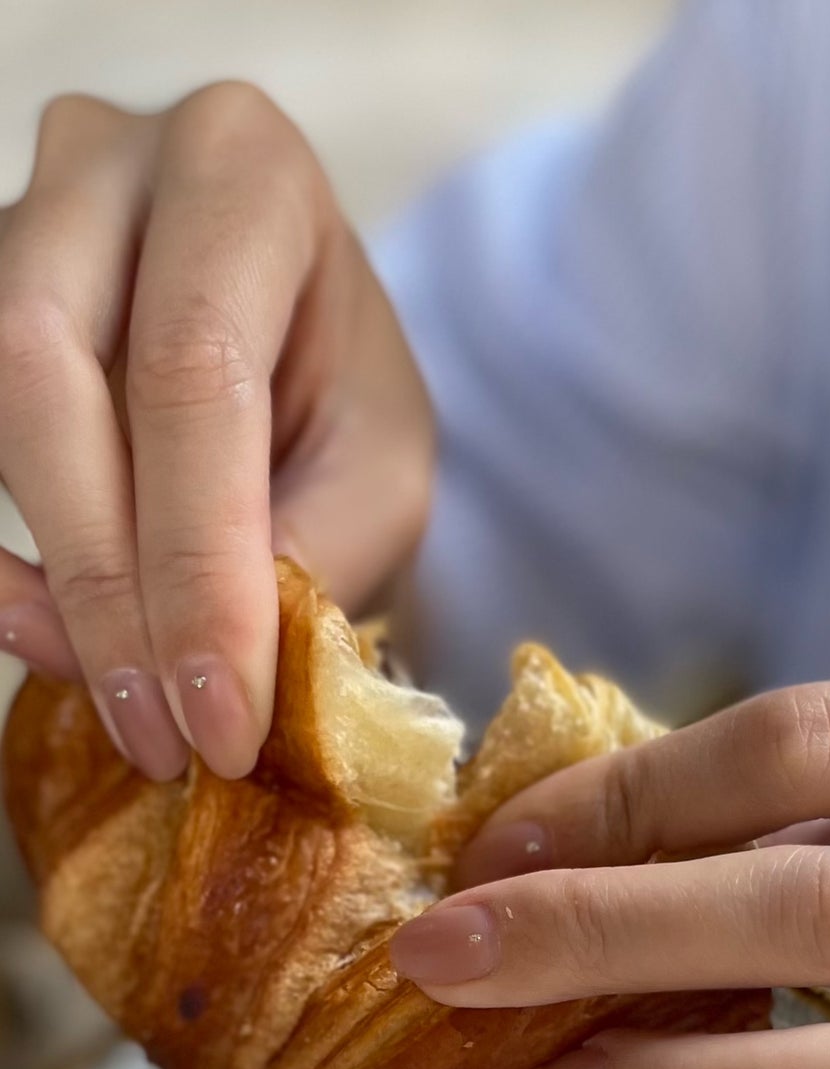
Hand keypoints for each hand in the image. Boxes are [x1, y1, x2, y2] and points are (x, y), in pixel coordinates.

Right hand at [0, 85, 430, 778]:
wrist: (302, 346)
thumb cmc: (348, 402)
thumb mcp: (379, 477)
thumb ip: (296, 556)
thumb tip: (162, 668)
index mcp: (245, 173)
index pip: (196, 373)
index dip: (198, 565)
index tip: (220, 718)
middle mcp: (112, 164)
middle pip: (50, 374)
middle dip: (112, 583)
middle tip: (164, 731)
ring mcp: (24, 217)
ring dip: (63, 579)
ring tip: (132, 703)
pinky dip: (10, 556)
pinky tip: (49, 629)